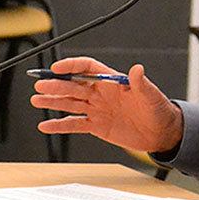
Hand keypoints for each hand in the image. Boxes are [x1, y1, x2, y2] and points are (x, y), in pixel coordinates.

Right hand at [31, 57, 181, 151]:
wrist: (162, 133)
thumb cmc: (159, 110)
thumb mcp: (152, 96)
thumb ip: (141, 83)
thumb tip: (137, 69)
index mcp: (113, 82)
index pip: (88, 68)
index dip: (72, 66)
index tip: (57, 68)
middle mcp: (102, 94)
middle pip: (74, 85)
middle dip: (57, 85)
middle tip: (41, 85)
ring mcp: (98, 110)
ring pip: (70, 103)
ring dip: (53, 101)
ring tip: (36, 99)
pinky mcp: (97, 126)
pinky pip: (75, 124)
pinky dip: (60, 125)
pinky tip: (45, 125)